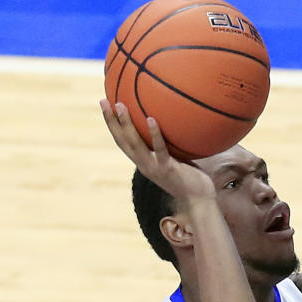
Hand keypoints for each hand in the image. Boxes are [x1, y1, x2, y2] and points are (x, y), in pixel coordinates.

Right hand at [99, 100, 215, 199]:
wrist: (198, 200)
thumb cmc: (190, 177)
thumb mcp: (175, 157)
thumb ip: (168, 143)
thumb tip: (171, 118)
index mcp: (143, 162)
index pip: (122, 142)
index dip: (112, 125)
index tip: (105, 105)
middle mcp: (144, 165)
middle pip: (122, 141)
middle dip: (111, 121)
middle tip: (103, 101)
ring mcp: (155, 168)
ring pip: (135, 144)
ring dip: (126, 124)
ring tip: (120, 105)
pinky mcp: (168, 169)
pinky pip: (159, 150)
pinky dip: (154, 134)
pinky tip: (151, 118)